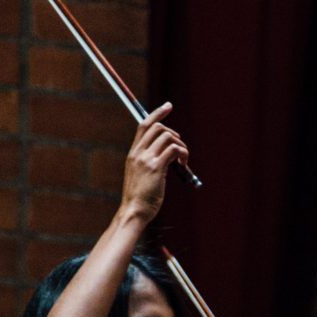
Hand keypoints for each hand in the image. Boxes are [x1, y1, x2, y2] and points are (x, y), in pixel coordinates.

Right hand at [119, 105, 189, 221]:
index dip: (157, 113)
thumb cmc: (140, 197)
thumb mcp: (141, 175)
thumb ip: (150, 162)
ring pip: (168, 137)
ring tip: (183, 160)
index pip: (144, 125)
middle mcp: (138, 153)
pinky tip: (183, 165)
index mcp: (133, 153)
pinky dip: (182, 154)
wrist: (134, 211)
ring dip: (181, 146)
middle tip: (180, 150)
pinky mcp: (156, 168)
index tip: (168, 105)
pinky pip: (173, 150)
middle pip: (158, 127)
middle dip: (174, 133)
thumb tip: (169, 154)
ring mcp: (146, 159)